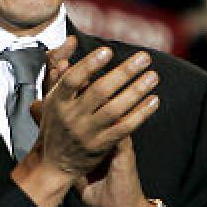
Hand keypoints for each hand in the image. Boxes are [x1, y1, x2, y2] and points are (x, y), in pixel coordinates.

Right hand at [13, 43, 158, 206]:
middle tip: (145, 57)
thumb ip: (63, 72)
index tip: (108, 50)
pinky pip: (125, 128)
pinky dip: (141, 113)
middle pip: (99, 91)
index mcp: (57, 102)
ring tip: (153, 76)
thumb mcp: (51, 100)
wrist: (53, 165)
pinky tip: (154, 101)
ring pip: (115, 109)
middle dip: (124, 72)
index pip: (73, 79)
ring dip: (137, 91)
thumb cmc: (56, 125)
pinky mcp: (101, 146)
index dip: (89, 64)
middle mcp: (72, 117)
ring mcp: (87, 132)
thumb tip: (71, 41)